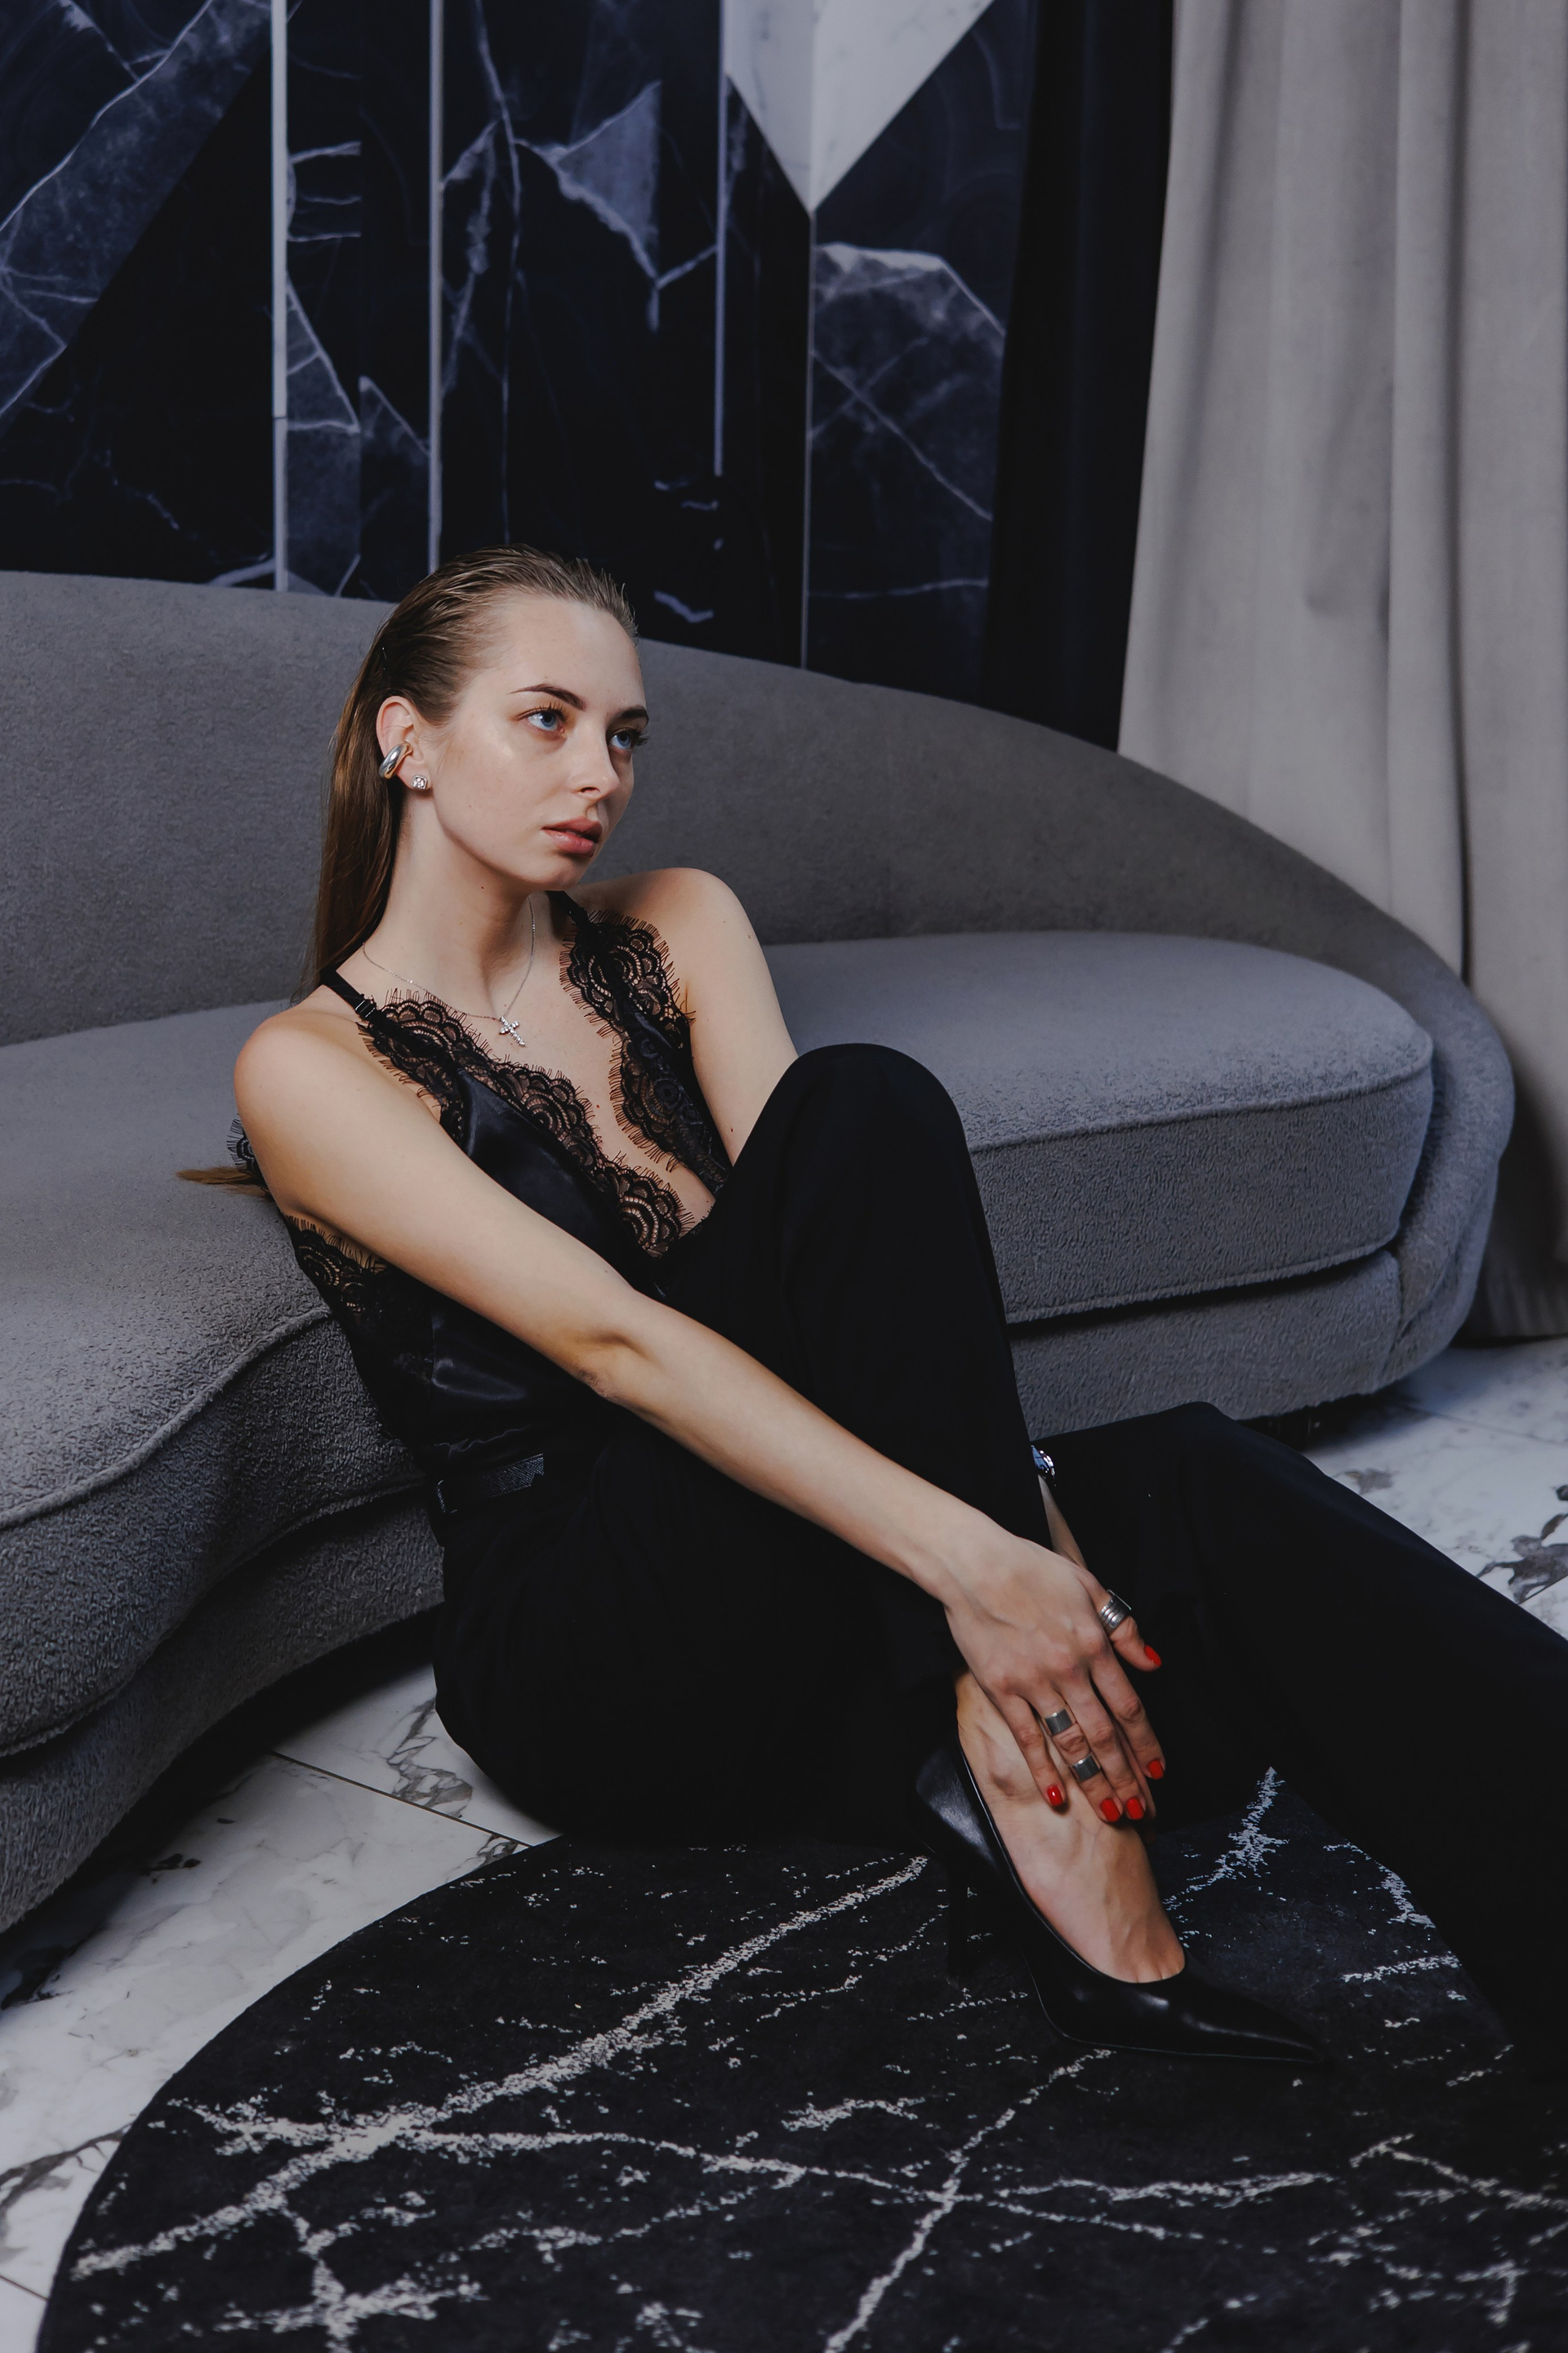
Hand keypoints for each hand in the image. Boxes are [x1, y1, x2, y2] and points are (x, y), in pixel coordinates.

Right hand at [942, 1530, 1163, 1819]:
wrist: (976, 1564)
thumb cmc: (1033, 1569)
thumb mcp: (1090, 1587)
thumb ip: (1123, 1629)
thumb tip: (1152, 1664)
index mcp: (1094, 1644)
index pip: (1129, 1706)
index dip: (1146, 1743)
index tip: (1158, 1772)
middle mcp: (1069, 1669)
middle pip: (1105, 1734)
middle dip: (1126, 1777)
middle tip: (1139, 1810)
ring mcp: (1034, 1682)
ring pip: (1071, 1743)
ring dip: (1093, 1782)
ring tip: (1109, 1813)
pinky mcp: (1001, 1689)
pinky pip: (1027, 1737)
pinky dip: (1043, 1769)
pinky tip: (1056, 1796)